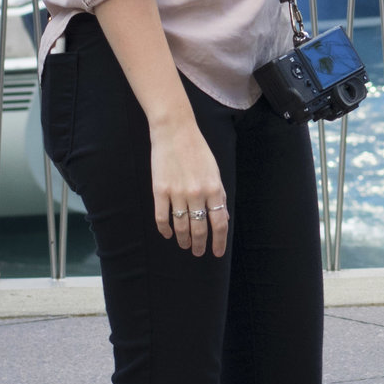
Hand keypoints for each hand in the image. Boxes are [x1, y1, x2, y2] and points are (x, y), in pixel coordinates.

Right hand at [150, 118, 229, 257]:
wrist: (175, 131)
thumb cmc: (198, 150)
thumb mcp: (215, 172)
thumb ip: (219, 195)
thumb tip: (223, 218)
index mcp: (214, 189)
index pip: (220, 223)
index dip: (219, 241)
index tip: (217, 252)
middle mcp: (197, 194)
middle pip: (200, 229)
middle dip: (199, 245)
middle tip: (198, 252)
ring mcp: (177, 193)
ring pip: (181, 226)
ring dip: (184, 239)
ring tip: (185, 245)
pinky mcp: (160, 190)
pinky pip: (162, 218)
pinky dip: (165, 230)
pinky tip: (168, 234)